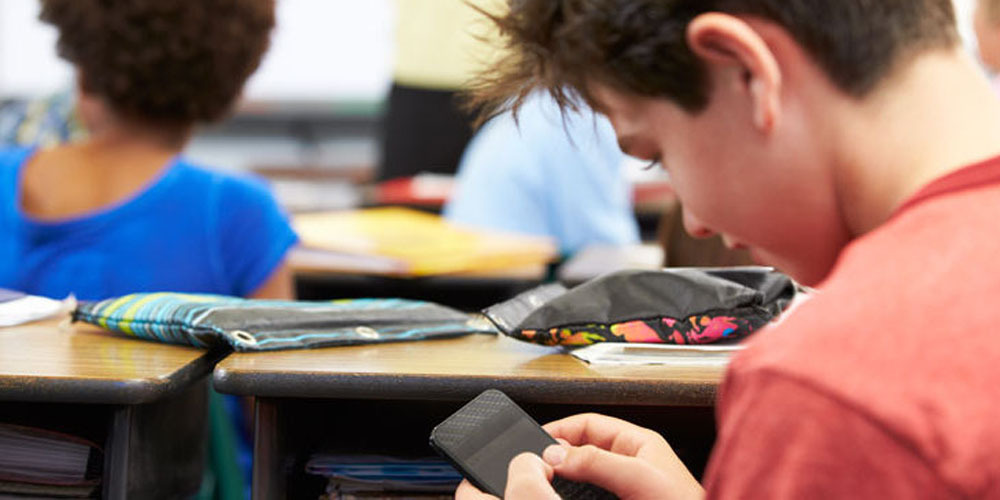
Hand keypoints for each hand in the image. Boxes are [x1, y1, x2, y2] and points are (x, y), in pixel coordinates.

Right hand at [454, 413, 702, 499]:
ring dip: (566, 475)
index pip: (590, 423)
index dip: (561, 428)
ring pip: (586, 473)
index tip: (534, 441)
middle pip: (584, 448)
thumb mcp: (640, 478)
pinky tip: (565, 497)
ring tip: (545, 479)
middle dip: (558, 452)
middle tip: (535, 463)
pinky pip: (591, 494)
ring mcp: (630, 486)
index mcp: (639, 443)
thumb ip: (598, 461)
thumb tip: (558, 452)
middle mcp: (633, 462)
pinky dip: (575, 493)